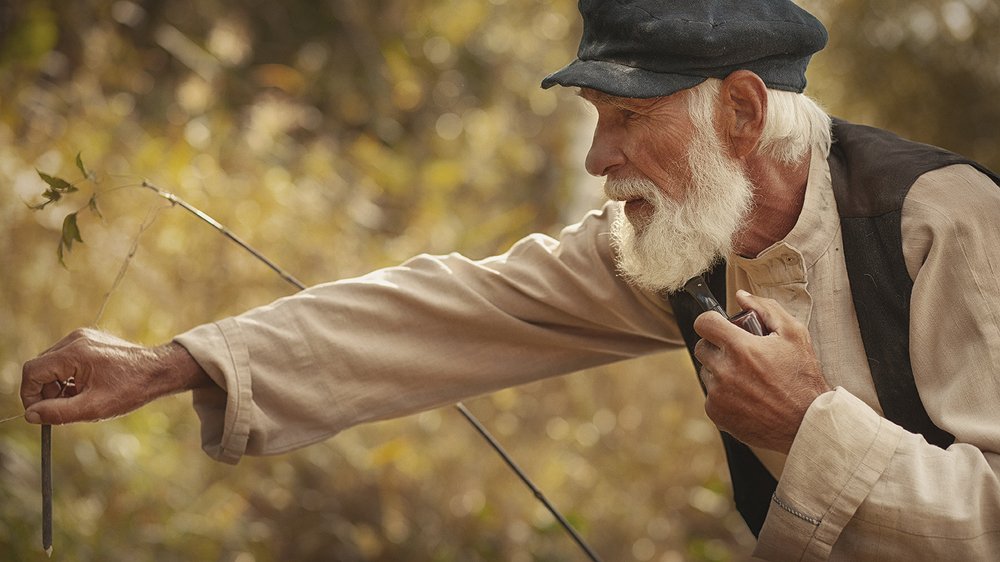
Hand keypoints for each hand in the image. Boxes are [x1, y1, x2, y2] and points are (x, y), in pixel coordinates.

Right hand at [20, 328, 210, 424]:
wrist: (160, 371)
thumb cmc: (132, 388)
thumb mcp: (94, 408)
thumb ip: (58, 412)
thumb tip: (30, 415)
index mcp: (74, 352)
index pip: (32, 371)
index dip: (30, 395)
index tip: (39, 413)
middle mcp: (75, 339)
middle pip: (41, 367)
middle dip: (47, 392)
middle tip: (65, 408)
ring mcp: (83, 338)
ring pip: (52, 365)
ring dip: (58, 386)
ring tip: (81, 399)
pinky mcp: (90, 341)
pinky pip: (66, 360)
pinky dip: (69, 377)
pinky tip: (88, 388)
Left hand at [692, 290, 830, 452]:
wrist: (806, 422)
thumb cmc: (803, 377)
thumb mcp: (793, 335)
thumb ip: (766, 309)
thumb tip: (741, 296)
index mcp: (741, 349)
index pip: (704, 323)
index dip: (712, 321)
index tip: (720, 326)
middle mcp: (724, 372)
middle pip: (702, 347)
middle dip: (718, 346)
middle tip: (741, 353)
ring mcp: (718, 394)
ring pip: (706, 372)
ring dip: (720, 370)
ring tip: (748, 377)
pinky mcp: (716, 413)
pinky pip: (710, 394)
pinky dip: (723, 393)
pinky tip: (746, 396)